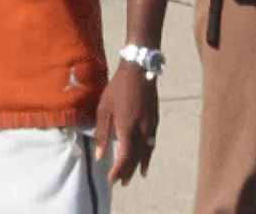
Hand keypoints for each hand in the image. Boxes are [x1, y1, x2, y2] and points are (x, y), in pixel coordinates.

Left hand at [93, 62, 158, 185]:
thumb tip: (100, 156)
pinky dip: (147, 155)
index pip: (124, 158)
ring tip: (134, 176)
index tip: (111, 180)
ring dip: (138, 166)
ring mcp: (150, 127)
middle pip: (135, 158)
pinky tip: (145, 158)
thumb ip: (102, 133)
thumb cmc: (118, 89)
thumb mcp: (104, 109)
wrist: (139, 71)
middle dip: (128, 172)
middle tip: (121, 183)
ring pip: (145, 153)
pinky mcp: (155, 121)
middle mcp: (141, 131)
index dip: (117, 171)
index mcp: (127, 129)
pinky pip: (151, 144)